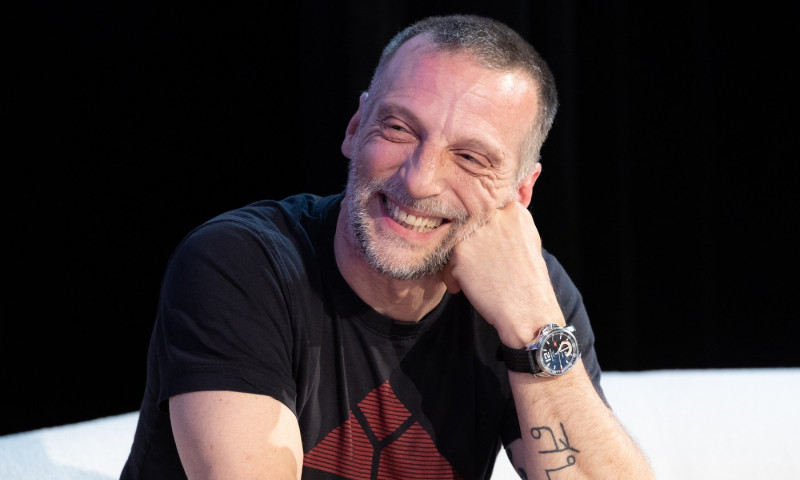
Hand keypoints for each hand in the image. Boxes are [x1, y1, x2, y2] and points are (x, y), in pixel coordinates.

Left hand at [442, 202, 563, 347]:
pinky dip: (452, 276)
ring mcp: (476, 231)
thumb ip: (506, 225)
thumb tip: (481, 220)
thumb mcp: (526, 241)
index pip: (484, 210)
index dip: (481, 232)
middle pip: (467, 224)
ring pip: (455, 240)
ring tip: (473, 279)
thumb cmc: (528, 281)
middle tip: (479, 266)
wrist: (527, 310)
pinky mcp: (460, 249)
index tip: (485, 250)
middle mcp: (494, 215)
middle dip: (468, 245)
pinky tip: (465, 287)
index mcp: (514, 210)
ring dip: (458, 261)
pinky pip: (446, 259)